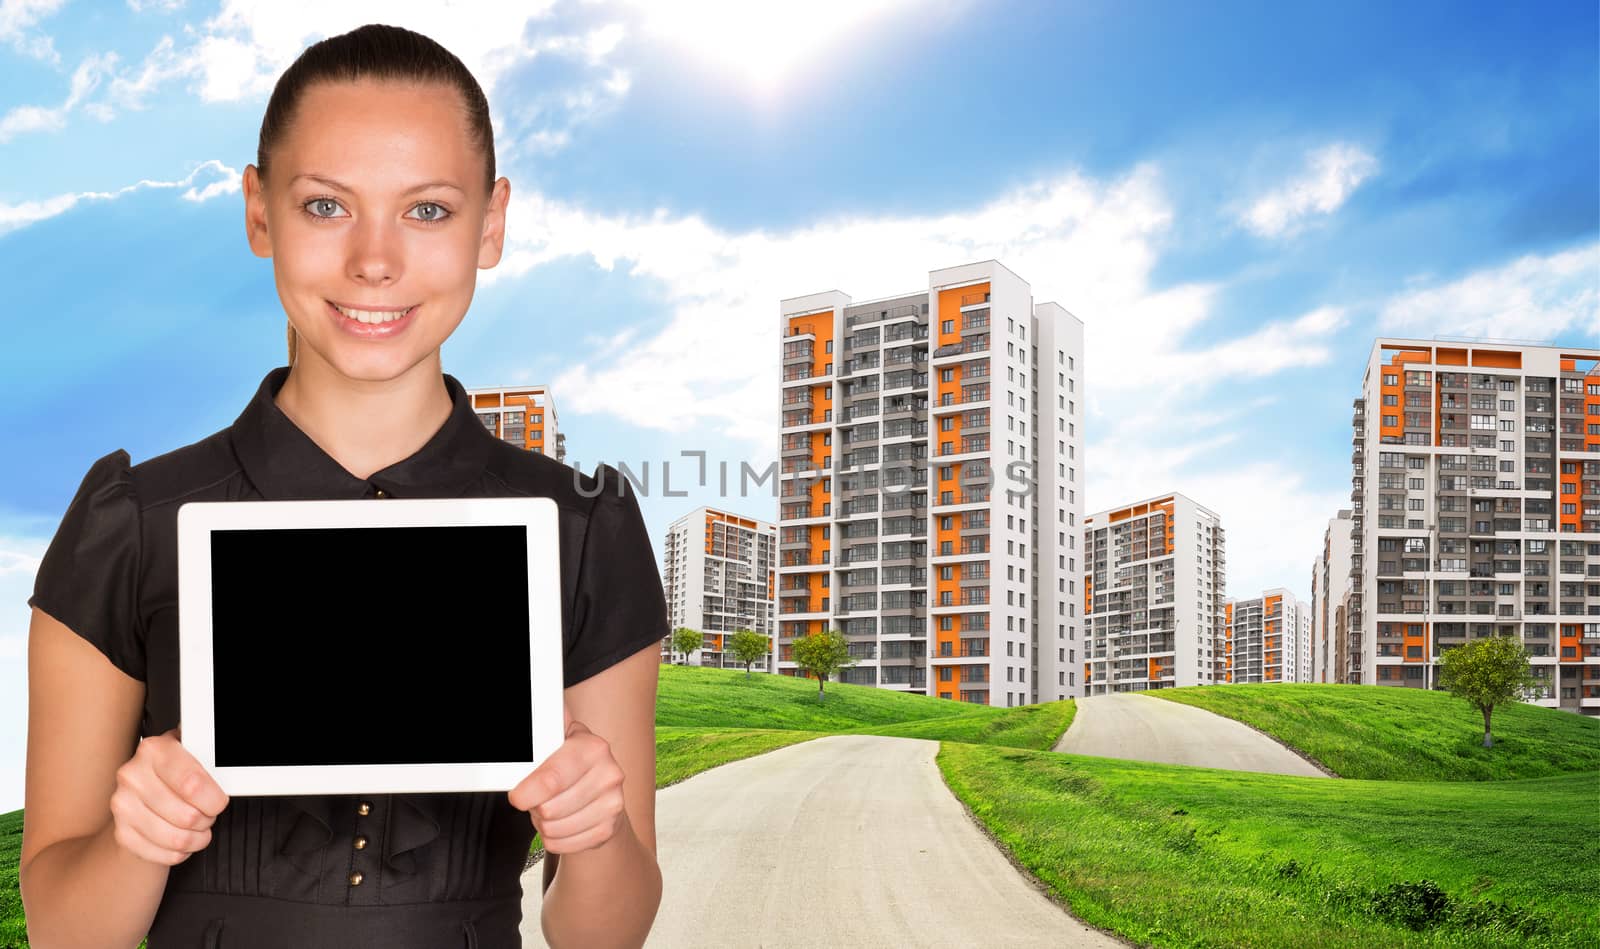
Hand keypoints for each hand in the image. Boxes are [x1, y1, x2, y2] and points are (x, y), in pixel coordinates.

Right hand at [108, 724, 229, 865]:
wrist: (145, 786)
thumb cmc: (177, 770)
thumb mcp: (195, 755)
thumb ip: (211, 762)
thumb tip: (232, 772)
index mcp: (154, 750)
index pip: (192, 785)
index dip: (213, 800)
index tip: (219, 802)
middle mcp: (133, 776)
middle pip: (187, 816)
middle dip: (207, 819)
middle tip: (207, 813)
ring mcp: (123, 805)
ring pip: (177, 839)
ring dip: (196, 838)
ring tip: (197, 827)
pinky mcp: (122, 832)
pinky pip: (163, 854)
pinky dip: (180, 853)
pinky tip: (182, 839)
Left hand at [507, 704, 629, 854]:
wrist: (601, 793)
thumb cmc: (571, 764)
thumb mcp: (557, 741)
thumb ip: (543, 728)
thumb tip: (532, 699)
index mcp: (593, 747)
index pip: (552, 778)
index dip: (527, 791)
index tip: (518, 796)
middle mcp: (609, 773)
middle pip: (549, 809)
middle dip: (536, 806)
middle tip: (541, 797)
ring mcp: (613, 803)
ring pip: (553, 829)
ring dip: (544, 823)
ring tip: (553, 806)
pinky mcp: (609, 828)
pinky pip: (562, 843)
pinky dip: (554, 838)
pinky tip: (563, 821)